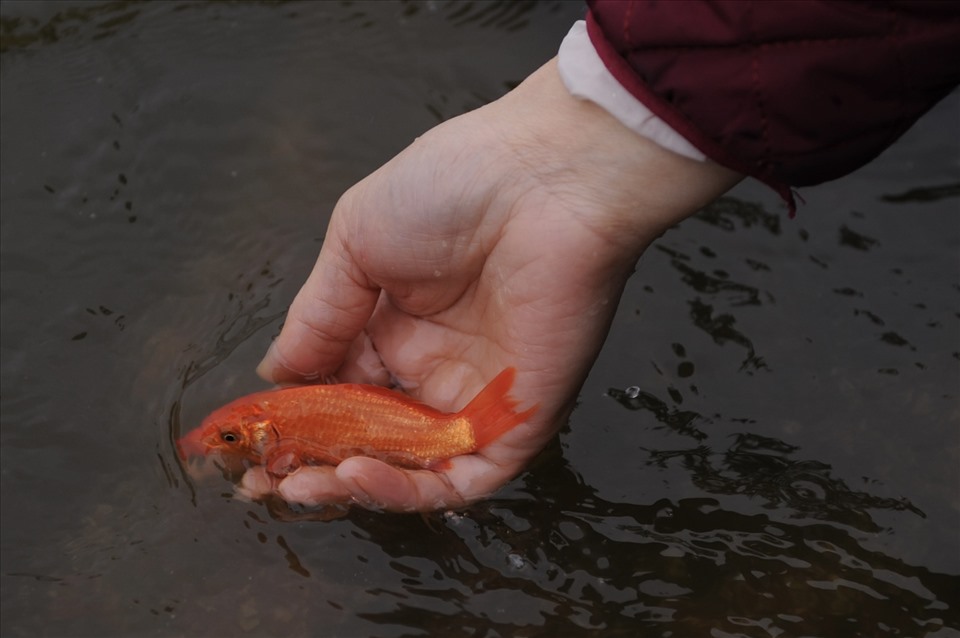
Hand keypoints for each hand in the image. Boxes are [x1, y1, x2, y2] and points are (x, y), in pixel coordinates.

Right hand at [250, 59, 740, 511]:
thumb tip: (274, 376)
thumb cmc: (452, 186)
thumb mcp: (355, 243)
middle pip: (365, 437)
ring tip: (294, 486)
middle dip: (309, 464)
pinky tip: (354, 474)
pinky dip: (406, 490)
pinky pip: (459, 479)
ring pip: (406, 469)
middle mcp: (432, 367)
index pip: (336, 390)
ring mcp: (473, 398)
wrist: (544, 177)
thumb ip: (317, 318)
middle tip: (259, 482)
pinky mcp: (515, 423)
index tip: (247, 442)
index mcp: (393, 323)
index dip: (292, 420)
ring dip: (348, 486)